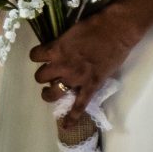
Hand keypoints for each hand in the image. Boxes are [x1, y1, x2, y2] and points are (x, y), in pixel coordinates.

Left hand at [29, 0, 152, 114]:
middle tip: (49, 74)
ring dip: (48, 93)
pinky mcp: (90, 86)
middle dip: (43, 75)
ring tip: (49, 92)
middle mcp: (62, 66)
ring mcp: (75, 78)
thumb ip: (63, 42)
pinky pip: (79, 105)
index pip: (35, 56)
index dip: (37, 56)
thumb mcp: (71, 30)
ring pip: (53, 93)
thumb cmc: (95, 25)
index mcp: (56, 49)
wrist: (116, 30)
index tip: (41, 56)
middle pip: (40, 76)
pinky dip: (72, 117)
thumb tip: (60, 47)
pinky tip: (67, 126)